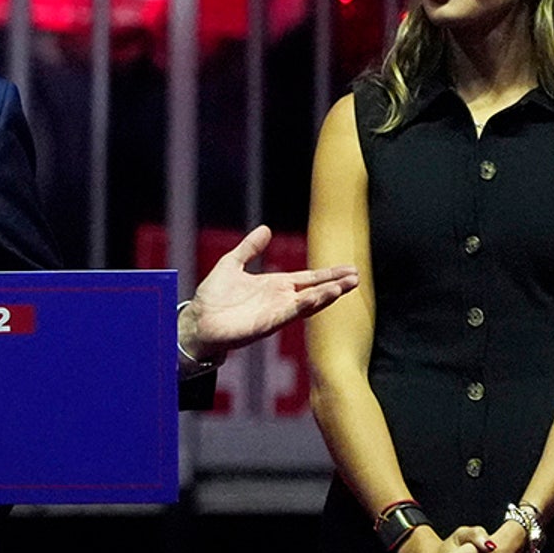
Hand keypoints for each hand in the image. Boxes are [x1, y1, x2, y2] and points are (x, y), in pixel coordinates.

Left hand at [180, 225, 358, 358]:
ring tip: (344, 286)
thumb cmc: (213, 297)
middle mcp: (280, 300)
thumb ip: (250, 248)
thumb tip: (265, 229)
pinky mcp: (267, 324)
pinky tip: (317, 297)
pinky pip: (289, 314)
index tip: (350, 269)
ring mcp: (275, 313)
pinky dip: (304, 305)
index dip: (329, 274)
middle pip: (315, 291)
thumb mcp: (232, 264)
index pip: (308, 279)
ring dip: (325, 296)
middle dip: (335, 285)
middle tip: (356, 278)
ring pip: (307, 304)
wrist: (197, 320)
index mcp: (275, 285)